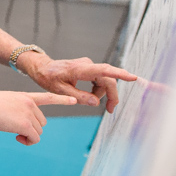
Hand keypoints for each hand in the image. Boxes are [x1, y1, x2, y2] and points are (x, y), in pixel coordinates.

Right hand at [0, 91, 76, 145]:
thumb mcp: (4, 103)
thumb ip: (17, 110)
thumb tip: (22, 128)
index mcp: (25, 96)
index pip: (48, 97)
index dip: (62, 99)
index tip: (74, 100)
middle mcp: (30, 104)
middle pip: (42, 122)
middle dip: (32, 128)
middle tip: (17, 131)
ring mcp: (29, 114)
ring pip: (39, 131)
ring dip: (29, 135)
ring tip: (14, 133)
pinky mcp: (26, 125)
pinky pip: (34, 139)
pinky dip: (28, 141)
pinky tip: (17, 138)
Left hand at [19, 55, 136, 113]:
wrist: (43, 68)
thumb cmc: (49, 78)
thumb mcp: (61, 91)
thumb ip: (79, 97)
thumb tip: (96, 102)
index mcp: (80, 69)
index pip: (104, 71)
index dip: (119, 74)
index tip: (133, 77)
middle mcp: (87, 64)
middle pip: (107, 80)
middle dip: (111, 95)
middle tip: (110, 110)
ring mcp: (88, 65)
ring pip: (103, 81)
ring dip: (101, 93)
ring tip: (89, 101)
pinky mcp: (88, 67)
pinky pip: (99, 79)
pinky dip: (97, 89)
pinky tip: (90, 95)